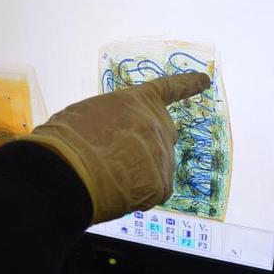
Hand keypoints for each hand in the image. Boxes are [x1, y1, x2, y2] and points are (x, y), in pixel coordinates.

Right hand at [21, 72, 209, 223]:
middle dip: (144, 148)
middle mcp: (158, 123)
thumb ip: (117, 121)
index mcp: (138, 100)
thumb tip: (125, 143)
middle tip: (114, 159)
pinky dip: (137, 193)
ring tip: (107, 175)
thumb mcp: (91, 113)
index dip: (188, 84)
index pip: (170, 88)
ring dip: (135, 173)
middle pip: (160, 137)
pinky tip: (118, 190)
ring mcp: (163, 153)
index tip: (205, 80)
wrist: (69, 170)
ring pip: (155, 167)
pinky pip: (153, 189)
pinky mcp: (163, 183)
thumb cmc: (68, 138)